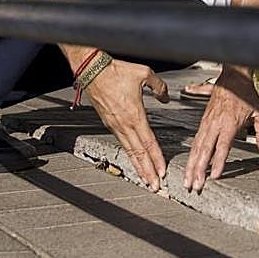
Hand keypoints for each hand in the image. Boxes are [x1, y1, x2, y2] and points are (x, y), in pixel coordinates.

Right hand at [85, 58, 169, 190]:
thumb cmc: (116, 71)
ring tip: (145, 179)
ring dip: (138, 167)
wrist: (93, 71)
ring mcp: (115, 126)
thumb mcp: (144, 74)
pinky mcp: (108, 123)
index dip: (156, 158)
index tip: (162, 171)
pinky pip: (121, 143)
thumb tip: (165, 96)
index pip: (148, 142)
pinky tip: (133, 160)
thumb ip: (159, 86)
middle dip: (148, 172)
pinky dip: (129, 155)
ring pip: (129, 151)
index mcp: (135, 115)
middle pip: (138, 153)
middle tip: (155, 186)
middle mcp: (124, 124)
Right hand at [184, 66, 258, 192]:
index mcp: (229, 123)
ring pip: (197, 147)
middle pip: (204, 150)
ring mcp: (207, 123)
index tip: (214, 176)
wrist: (232, 78)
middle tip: (194, 186)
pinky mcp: (203, 122)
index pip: (222, 146)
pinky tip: (188, 164)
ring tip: (187, 180)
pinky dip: (191, 155)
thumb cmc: (246, 95)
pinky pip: (196, 141)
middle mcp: (215, 124)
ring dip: (191, 165)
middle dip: (198, 170)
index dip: (218, 162)